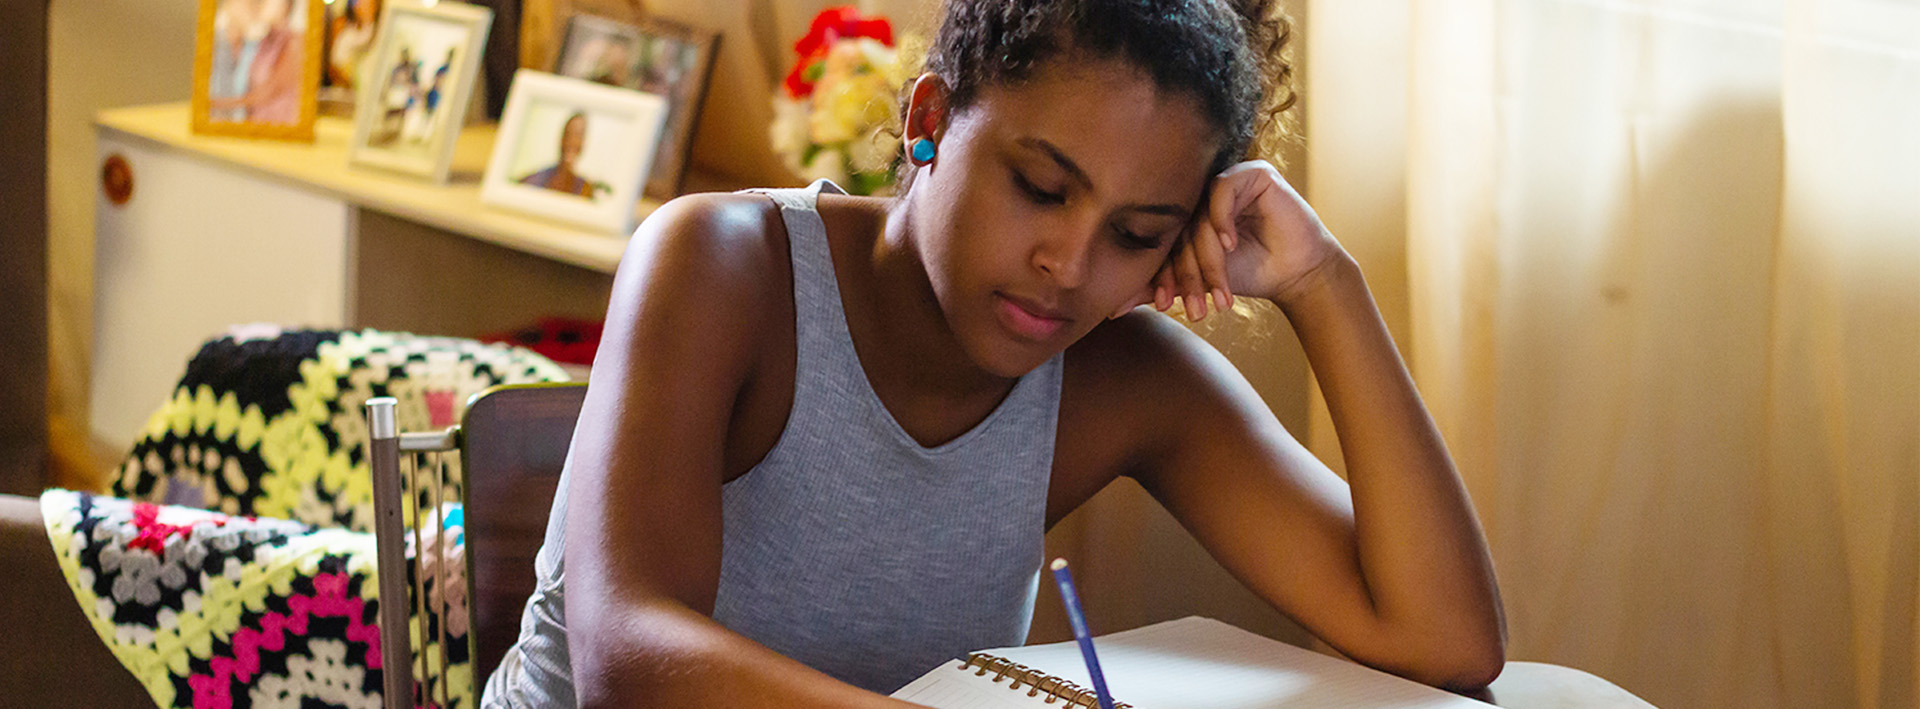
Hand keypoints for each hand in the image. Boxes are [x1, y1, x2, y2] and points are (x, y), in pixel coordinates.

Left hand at [1113, 160, 1345, 318]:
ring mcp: (1224, 180)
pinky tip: (1230, 246)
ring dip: (1207, 258)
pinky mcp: (1251, 173)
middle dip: (1186, 273)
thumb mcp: (1198, 283)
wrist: (1295, 273)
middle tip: (1192, 306)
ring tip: (1219, 290)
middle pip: (1178, 229)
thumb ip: (1159, 287)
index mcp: (1182, 213)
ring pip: (1199, 216)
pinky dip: (1221, 220)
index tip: (1163, 305)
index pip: (1161, 239)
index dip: (1160, 273)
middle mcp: (1199, 194)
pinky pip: (1223, 190)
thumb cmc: (1248, 273)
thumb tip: (1111, 309)